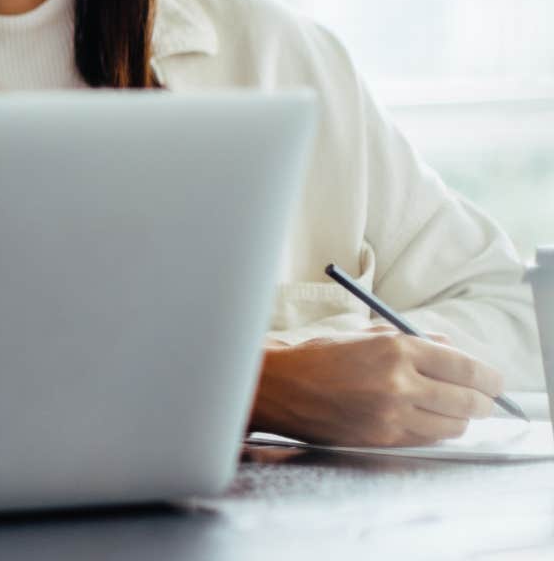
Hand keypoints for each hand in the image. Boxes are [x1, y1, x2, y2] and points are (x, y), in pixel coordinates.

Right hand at [250, 329, 504, 446]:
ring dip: (459, 419)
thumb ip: (413, 340)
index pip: (465, 367)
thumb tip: (452, 352)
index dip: (489, 377)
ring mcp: (390, 415)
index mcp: (396, 348)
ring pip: (452, 426)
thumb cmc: (319, 357)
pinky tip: (424, 419)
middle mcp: (398, 382)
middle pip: (468, 401)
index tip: (495, 381)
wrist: (278, 387)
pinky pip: (427, 439)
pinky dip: (434, 431)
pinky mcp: (381, 438)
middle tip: (483, 399)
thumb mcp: (366, 335)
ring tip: (451, 410)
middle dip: (483, 402)